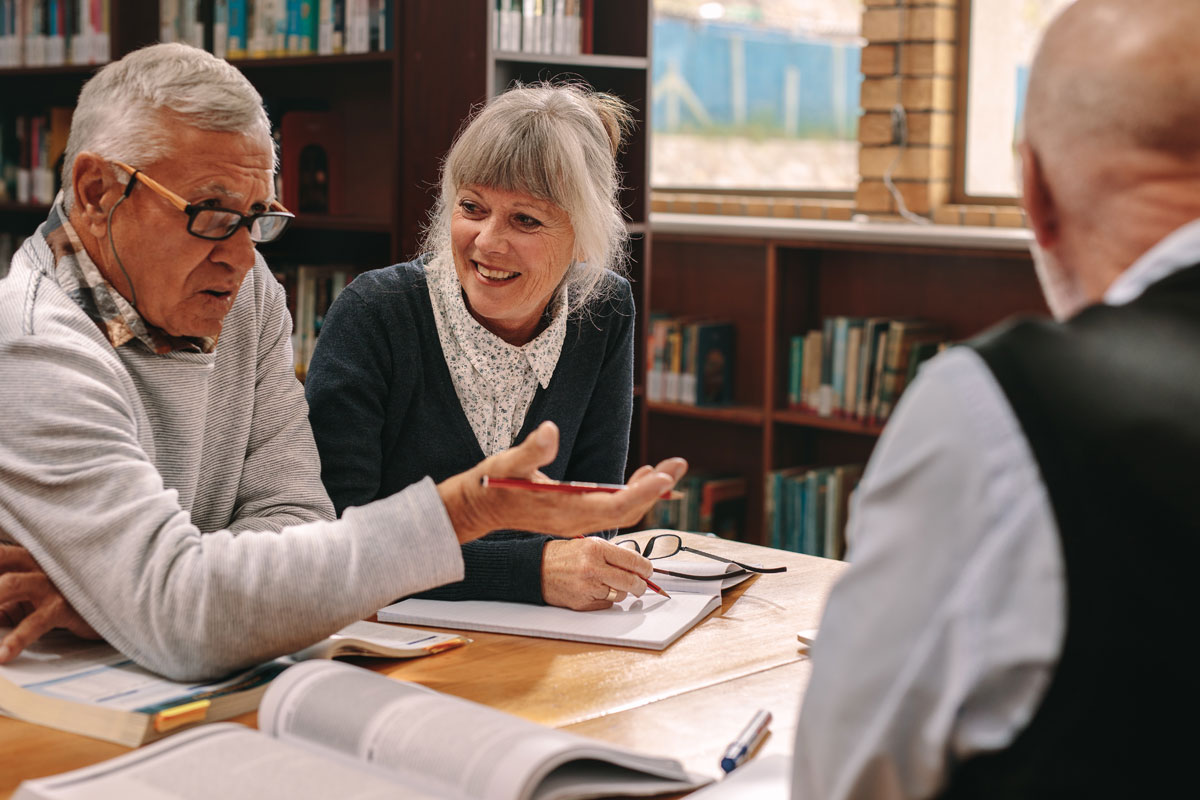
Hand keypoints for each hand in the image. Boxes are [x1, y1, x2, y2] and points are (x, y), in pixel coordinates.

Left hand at [0, 544, 99, 662]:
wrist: (117, 601)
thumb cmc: (68, 597)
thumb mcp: (30, 595)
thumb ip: (6, 599)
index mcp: (24, 557)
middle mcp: (36, 564)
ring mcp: (50, 583)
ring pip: (8, 585)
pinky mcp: (64, 606)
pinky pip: (35, 622)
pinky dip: (15, 639)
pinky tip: (2, 656)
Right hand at [437, 421, 687, 543]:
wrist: (478, 508)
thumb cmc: (492, 484)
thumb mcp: (508, 462)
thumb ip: (532, 449)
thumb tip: (550, 430)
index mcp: (566, 510)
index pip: (616, 504)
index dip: (643, 491)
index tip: (666, 476)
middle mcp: (577, 520)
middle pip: (628, 510)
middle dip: (656, 489)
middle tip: (680, 465)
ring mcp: (578, 520)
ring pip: (624, 510)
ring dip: (648, 490)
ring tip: (671, 468)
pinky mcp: (576, 514)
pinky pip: (613, 507)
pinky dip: (633, 492)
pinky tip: (643, 476)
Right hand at [542, 537, 653, 609]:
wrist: (536, 569)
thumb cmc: (564, 555)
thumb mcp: (589, 545)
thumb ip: (614, 554)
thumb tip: (639, 567)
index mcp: (596, 549)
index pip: (633, 561)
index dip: (646, 568)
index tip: (648, 571)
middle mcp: (592, 568)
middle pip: (631, 582)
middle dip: (641, 585)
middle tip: (641, 585)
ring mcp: (587, 587)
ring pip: (621, 595)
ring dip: (621, 591)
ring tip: (608, 583)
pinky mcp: (582, 603)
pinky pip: (607, 604)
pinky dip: (606, 598)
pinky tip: (595, 590)